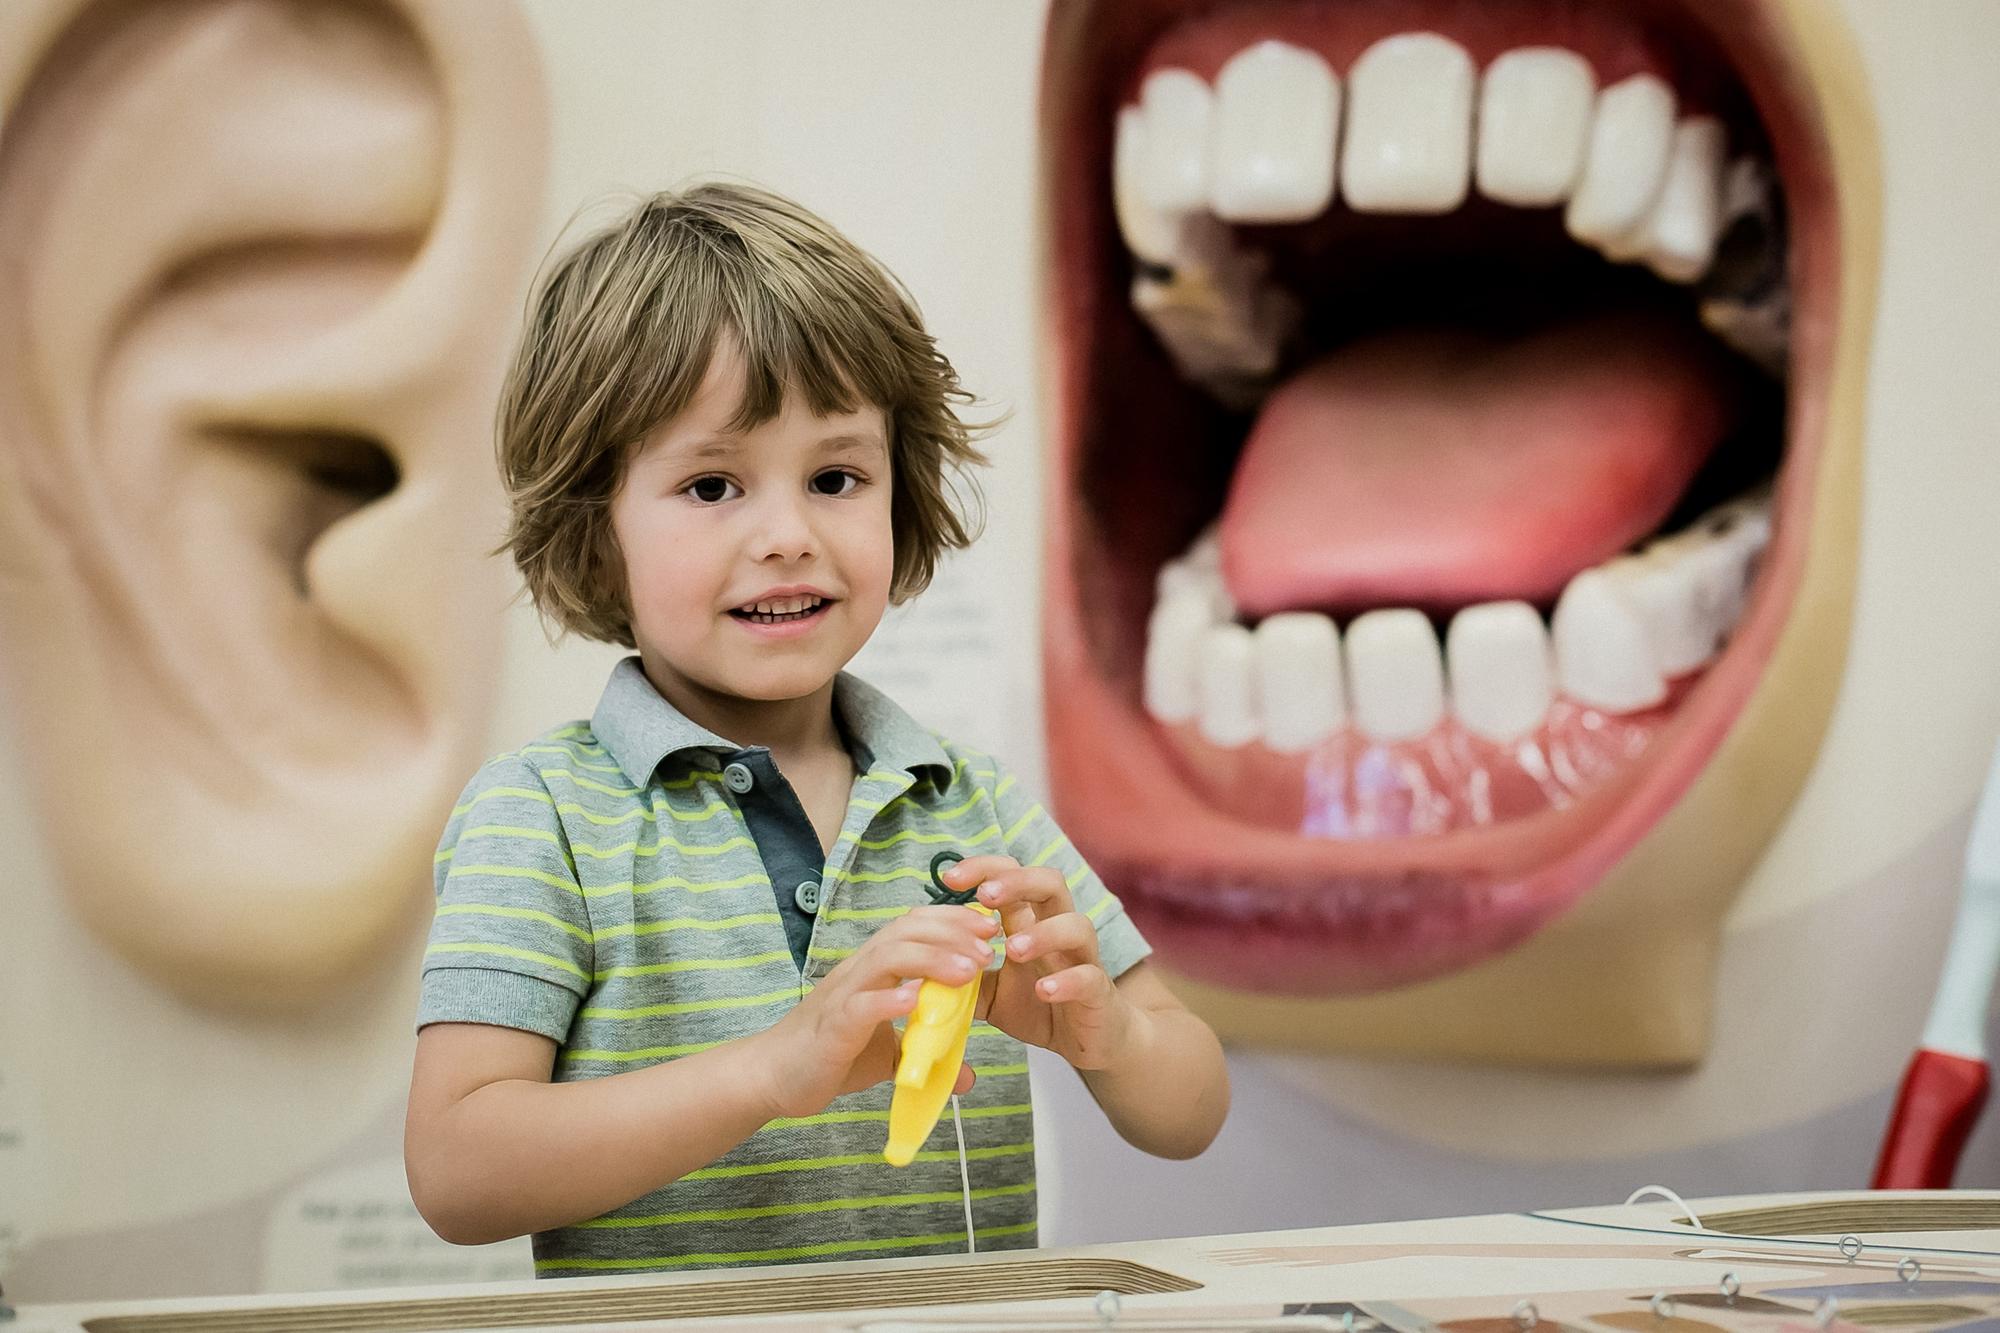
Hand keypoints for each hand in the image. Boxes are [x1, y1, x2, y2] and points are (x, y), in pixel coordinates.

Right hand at [753, 903, 999, 1118]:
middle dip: (952, 933)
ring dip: (931, 960)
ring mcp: (844, 996)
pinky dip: (888, 1000)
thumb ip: (924, 1054)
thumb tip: (965, 1075)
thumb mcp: (888, 1054)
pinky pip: (860, 1006)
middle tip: (990, 946)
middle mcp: (859, 971)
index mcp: (874, 968)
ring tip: (968, 972)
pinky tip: (915, 1002)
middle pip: (905, 932)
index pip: (914, 926)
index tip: (989, 927)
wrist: (773, 1075)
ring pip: (887, 959)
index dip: (952, 920)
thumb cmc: (831, 1054)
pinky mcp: (832, 1027)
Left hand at [938, 855, 1143, 1070]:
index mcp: (1031, 922)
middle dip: (1018, 882)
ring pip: (1077, 925)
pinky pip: (1089, 976)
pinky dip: (1066, 980)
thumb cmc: (1040, 1006)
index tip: (949, 879)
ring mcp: (1083, 960)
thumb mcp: (990, 992)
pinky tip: (1044, 990)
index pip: (1012, 877)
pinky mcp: (1098, 992)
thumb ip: (962, 976)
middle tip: (985, 895)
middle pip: (1051, 883)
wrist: (1089, 1042)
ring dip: (1043, 933)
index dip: (983, 869)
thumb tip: (916, 969)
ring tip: (1012, 950)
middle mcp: (1059, 931)